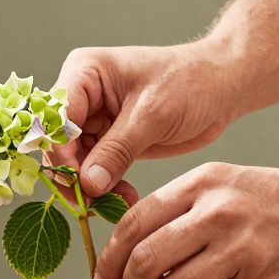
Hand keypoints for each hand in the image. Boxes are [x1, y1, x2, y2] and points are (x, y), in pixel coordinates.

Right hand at [49, 42, 244, 200]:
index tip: (79, 185)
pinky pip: (94, 171)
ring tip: (115, 204)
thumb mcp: (152, 116)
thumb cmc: (191, 83)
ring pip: (74, 162)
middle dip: (74, 176)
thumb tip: (87, 184)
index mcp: (84, 73)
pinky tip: (123, 199)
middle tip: (93, 205)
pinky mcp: (109, 141)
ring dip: (90, 187)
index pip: (56, 118)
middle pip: (58, 144)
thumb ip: (117, 150)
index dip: (62, 153)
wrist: (222, 88)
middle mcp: (82, 95)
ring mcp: (93, 119)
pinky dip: (105, 188)